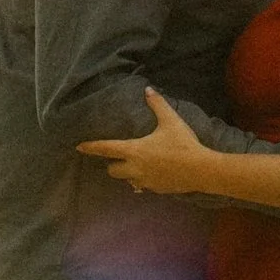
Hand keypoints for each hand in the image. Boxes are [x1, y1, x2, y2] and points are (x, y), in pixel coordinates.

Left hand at [77, 88, 207, 192]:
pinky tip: (153, 172)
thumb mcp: (170, 121)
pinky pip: (142, 186)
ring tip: (137, 164)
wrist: (200, 170)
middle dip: (113, 163)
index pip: (106, 149)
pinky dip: (142, 179)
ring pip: (126, 180)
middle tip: (120, 155)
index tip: (79, 147)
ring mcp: (144, 181)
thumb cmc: (182, 144)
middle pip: (112, 170)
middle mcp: (134, 168)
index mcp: (134, 150)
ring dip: (128, 172)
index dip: (91, 147)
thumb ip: (157, 104)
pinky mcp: (155, 189)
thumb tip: (148, 90)